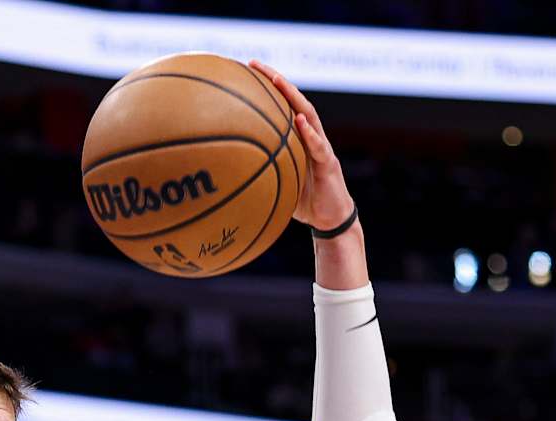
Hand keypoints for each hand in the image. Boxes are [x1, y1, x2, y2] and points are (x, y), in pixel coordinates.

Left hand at [249, 60, 354, 230]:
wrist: (330, 220)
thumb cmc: (303, 202)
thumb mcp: (276, 185)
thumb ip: (258, 175)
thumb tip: (224, 178)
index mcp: (299, 140)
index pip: (282, 107)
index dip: (265, 89)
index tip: (242, 72)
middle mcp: (311, 137)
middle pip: (295, 101)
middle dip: (275, 80)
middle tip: (253, 64)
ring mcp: (322, 148)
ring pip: (310, 116)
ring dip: (294, 97)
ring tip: (277, 80)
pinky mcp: (330, 165)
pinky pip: (319, 147)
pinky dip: (309, 133)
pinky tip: (299, 121)